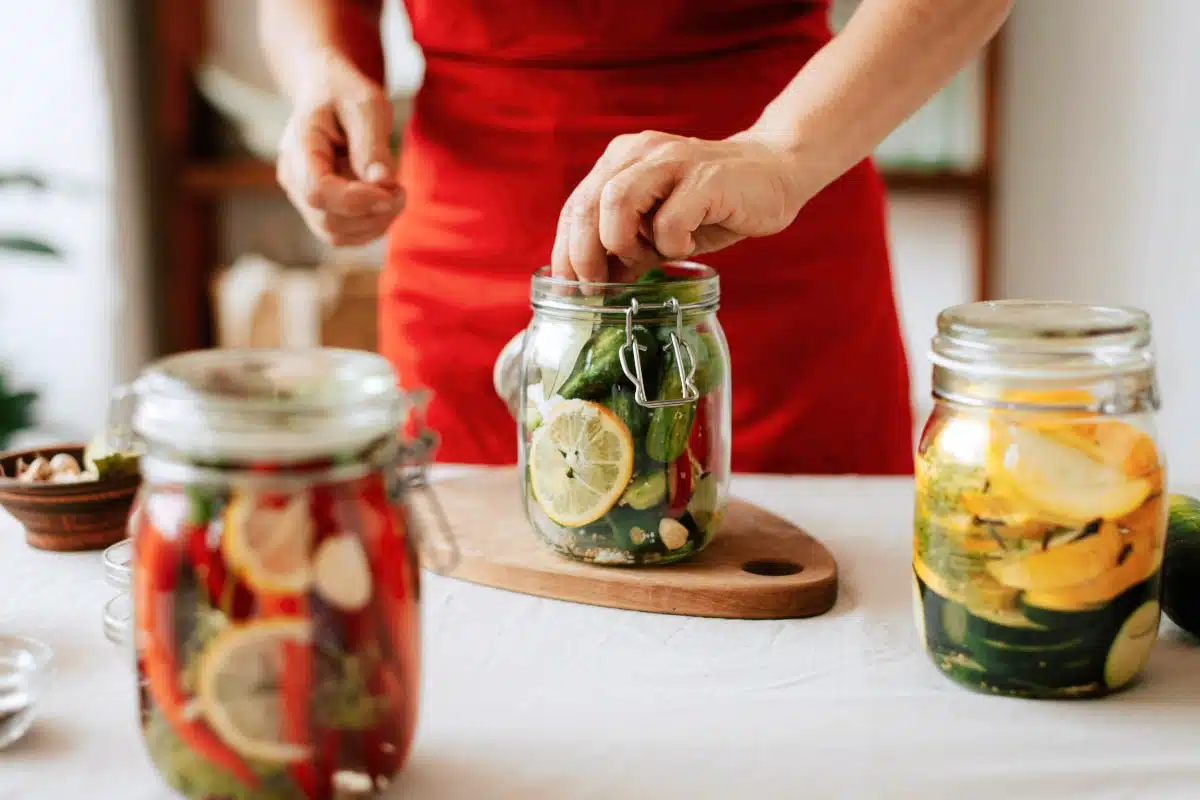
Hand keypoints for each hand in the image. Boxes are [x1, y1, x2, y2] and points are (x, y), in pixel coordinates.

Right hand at [275, 52, 403, 246]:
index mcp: (300, 146)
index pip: (318, 191)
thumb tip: (382, 182)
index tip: (392, 190)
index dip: (358, 200)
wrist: (328, 93)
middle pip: (328, 220)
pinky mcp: (319, 208)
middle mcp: (294, 177)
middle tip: (401, 191)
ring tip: (395, 195)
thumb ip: (373, 143)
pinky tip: (385, 204)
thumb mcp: (366, 105)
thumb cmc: (346, 94)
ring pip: (336, 234)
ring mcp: (302, 197)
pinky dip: (370, 227)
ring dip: (375, 224)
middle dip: (374, 214)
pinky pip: (342, 235)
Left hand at [551, 130, 808, 282]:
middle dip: (584, 254)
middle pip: (587, 203)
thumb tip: (595, 287)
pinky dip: (671, 244)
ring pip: (617, 202)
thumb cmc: (712, 204)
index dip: (565, 251)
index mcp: (621, 160)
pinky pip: (669, 221)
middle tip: (596, 287)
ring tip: (646, 258)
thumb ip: (627, 250)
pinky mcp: (705, 179)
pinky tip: (687, 246)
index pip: (575, 206)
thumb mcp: (659, 230)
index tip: (569, 287)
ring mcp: (672, 161)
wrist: (774, 174)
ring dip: (623, 243)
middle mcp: (640, 153)